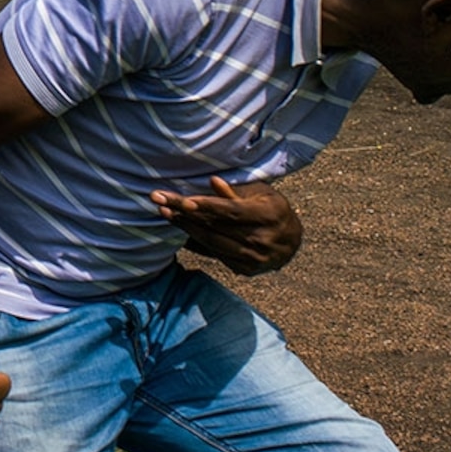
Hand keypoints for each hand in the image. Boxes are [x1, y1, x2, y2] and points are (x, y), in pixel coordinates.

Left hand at [152, 178, 303, 274]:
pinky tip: (180, 229)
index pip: (232, 211)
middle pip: (217, 226)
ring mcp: (254, 258)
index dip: (207, 206)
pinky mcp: (245, 269)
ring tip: (165, 212)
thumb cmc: (273, 209)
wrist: (291, 242)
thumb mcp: (262, 194)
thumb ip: (236, 191)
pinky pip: (215, 254)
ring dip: (185, 227)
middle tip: (159, 199)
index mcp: (269, 215)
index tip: (184, 200)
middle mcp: (262, 239)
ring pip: (212, 242)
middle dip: (185, 213)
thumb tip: (213, 182)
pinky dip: (196, 242)